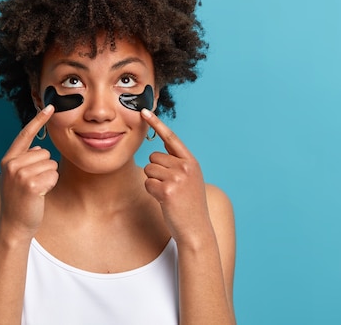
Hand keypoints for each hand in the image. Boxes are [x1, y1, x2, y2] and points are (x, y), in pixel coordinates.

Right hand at [0, 105, 58, 238]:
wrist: (14, 227)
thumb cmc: (20, 201)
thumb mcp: (17, 177)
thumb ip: (25, 160)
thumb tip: (40, 147)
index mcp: (8, 159)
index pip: (25, 134)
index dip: (38, 119)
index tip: (50, 106)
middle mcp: (11, 164)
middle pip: (44, 153)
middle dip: (45, 168)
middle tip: (33, 185)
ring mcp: (20, 174)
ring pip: (51, 164)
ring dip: (48, 178)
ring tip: (35, 190)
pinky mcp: (31, 184)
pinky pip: (53, 176)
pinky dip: (50, 185)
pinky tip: (40, 195)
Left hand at [141, 109, 211, 245]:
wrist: (196, 230)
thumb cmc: (189, 204)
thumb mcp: (189, 178)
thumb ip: (178, 162)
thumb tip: (161, 145)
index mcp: (191, 161)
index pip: (171, 137)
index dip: (157, 123)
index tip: (144, 111)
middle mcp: (185, 167)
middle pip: (154, 156)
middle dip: (156, 170)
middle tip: (168, 186)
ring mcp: (177, 178)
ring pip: (149, 169)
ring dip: (153, 182)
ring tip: (167, 193)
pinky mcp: (166, 191)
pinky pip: (147, 183)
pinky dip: (151, 192)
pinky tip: (163, 200)